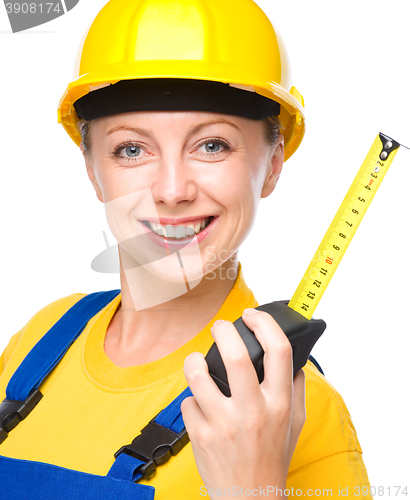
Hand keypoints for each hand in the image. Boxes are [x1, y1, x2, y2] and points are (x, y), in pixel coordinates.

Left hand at [181, 308, 305, 495]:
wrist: (250, 499)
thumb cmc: (272, 457)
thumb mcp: (295, 423)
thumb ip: (296, 389)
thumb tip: (292, 359)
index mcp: (279, 404)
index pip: (278, 351)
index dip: (264, 324)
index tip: (252, 316)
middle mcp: (252, 412)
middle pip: (235, 355)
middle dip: (223, 330)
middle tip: (220, 327)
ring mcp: (224, 425)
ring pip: (199, 374)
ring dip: (195, 360)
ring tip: (198, 361)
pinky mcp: (200, 436)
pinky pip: (187, 401)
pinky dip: (192, 398)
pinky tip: (200, 406)